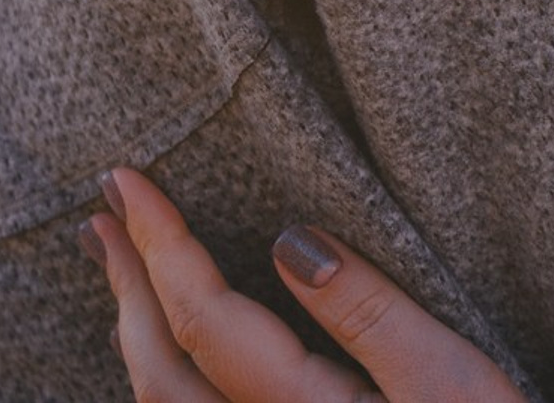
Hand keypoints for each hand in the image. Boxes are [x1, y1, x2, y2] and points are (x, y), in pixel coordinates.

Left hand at [84, 167, 519, 402]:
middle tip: (104, 208)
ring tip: (123, 266)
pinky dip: (164, 373)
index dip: (159, 243)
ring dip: (134, 328)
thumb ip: (370, 311)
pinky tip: (172, 346)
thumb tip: (292, 241)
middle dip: (127, 282)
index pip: (203, 316)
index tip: (127, 178)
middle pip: (160, 368)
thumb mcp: (449, 375)